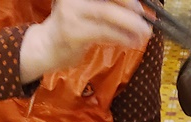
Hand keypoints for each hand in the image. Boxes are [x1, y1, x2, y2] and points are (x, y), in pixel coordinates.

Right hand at [20, 0, 151, 82]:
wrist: (46, 47)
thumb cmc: (71, 27)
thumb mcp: (88, 9)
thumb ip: (108, 6)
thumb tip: (138, 8)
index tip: (141, 7)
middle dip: (131, 7)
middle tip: (145, 21)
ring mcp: (71, 13)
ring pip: (107, 14)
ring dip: (130, 25)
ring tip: (143, 34)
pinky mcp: (74, 33)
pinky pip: (104, 32)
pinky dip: (121, 37)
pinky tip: (131, 42)